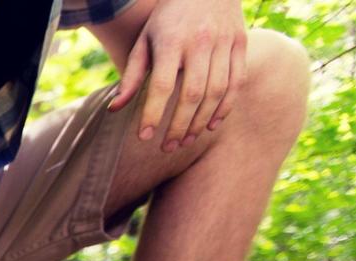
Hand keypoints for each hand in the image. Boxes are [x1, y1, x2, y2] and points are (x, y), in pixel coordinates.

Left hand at [109, 0, 246, 151]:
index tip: (144, 137)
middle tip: (167, 147)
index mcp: (171, 41)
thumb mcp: (145, 40)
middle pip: (192, 93)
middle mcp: (199, 42)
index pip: (162, 85)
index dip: (153, 113)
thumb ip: (132, 75)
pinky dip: (225, 107)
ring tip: (186, 140)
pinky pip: (236, 82)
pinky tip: (211, 125)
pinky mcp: (240, 44)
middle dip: (179, 125)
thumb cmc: (168, 19)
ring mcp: (223, 42)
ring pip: (216, 91)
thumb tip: (115, 109)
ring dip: (201, 121)